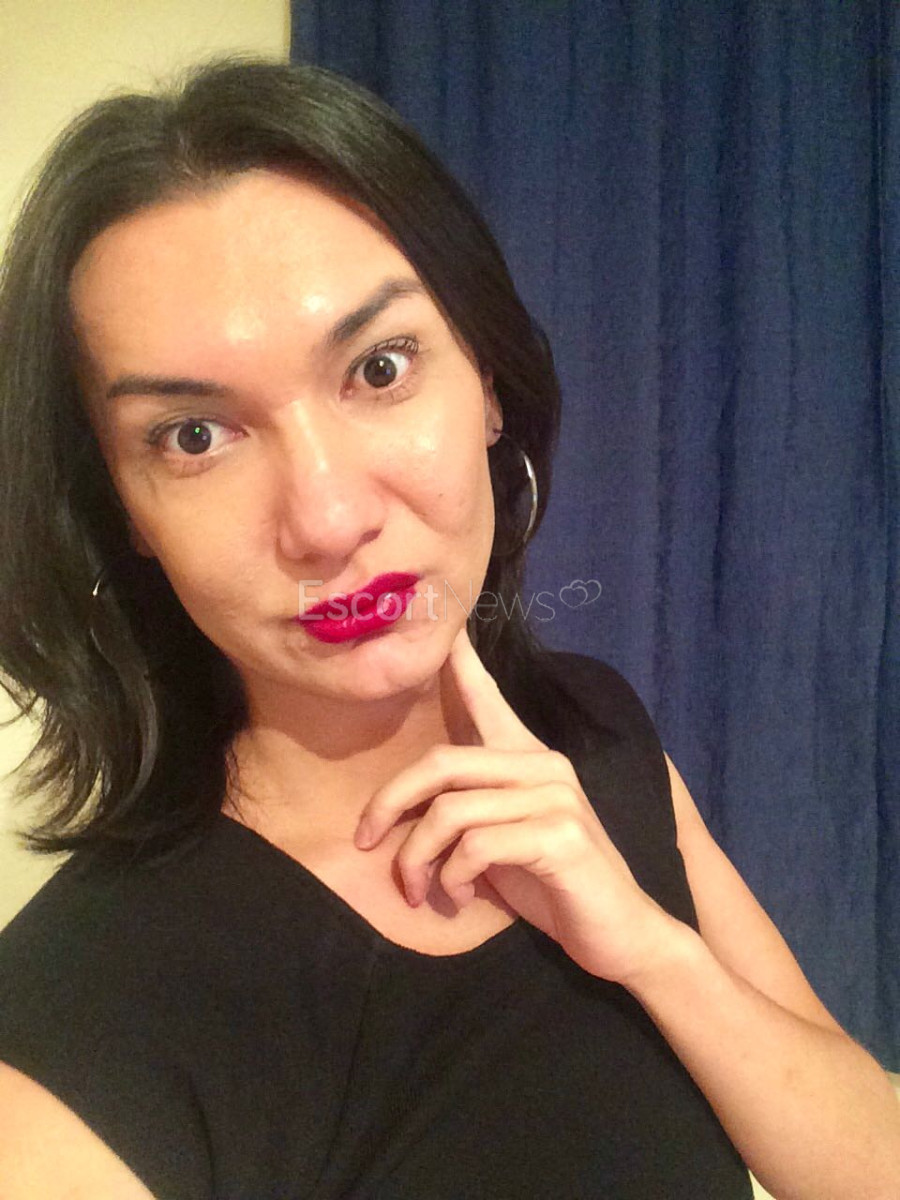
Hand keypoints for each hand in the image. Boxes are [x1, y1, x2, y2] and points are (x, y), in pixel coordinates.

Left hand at [354, 625, 682, 986]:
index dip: (459, 662)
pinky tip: (458, 897)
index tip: (441, 625)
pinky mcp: (561, 836)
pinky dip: (452, 877)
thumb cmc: (552, 886)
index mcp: (528, 758)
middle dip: (388, 803)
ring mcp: (556, 797)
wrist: (620, 933)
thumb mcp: (499, 840)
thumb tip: (398, 806)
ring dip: (418, 857)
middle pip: (440, 763)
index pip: (487, 697)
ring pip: (450, 810)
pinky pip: (476, 845)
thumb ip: (464, 810)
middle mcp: (544, 765)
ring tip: (419, 889)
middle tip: (367, 842)